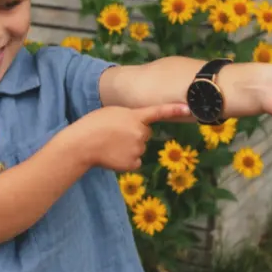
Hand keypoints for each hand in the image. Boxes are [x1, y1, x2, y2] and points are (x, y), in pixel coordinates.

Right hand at [69, 101, 191, 172]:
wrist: (82, 144)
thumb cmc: (92, 125)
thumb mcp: (112, 112)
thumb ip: (129, 116)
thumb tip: (137, 124)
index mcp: (134, 116)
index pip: (158, 112)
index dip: (174, 110)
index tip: (189, 109)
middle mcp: (140, 132)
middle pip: (145, 133)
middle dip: (135, 134)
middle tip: (116, 134)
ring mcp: (138, 148)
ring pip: (139, 147)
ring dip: (129, 147)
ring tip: (111, 145)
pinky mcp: (134, 162)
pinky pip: (135, 161)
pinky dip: (127, 160)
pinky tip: (114, 156)